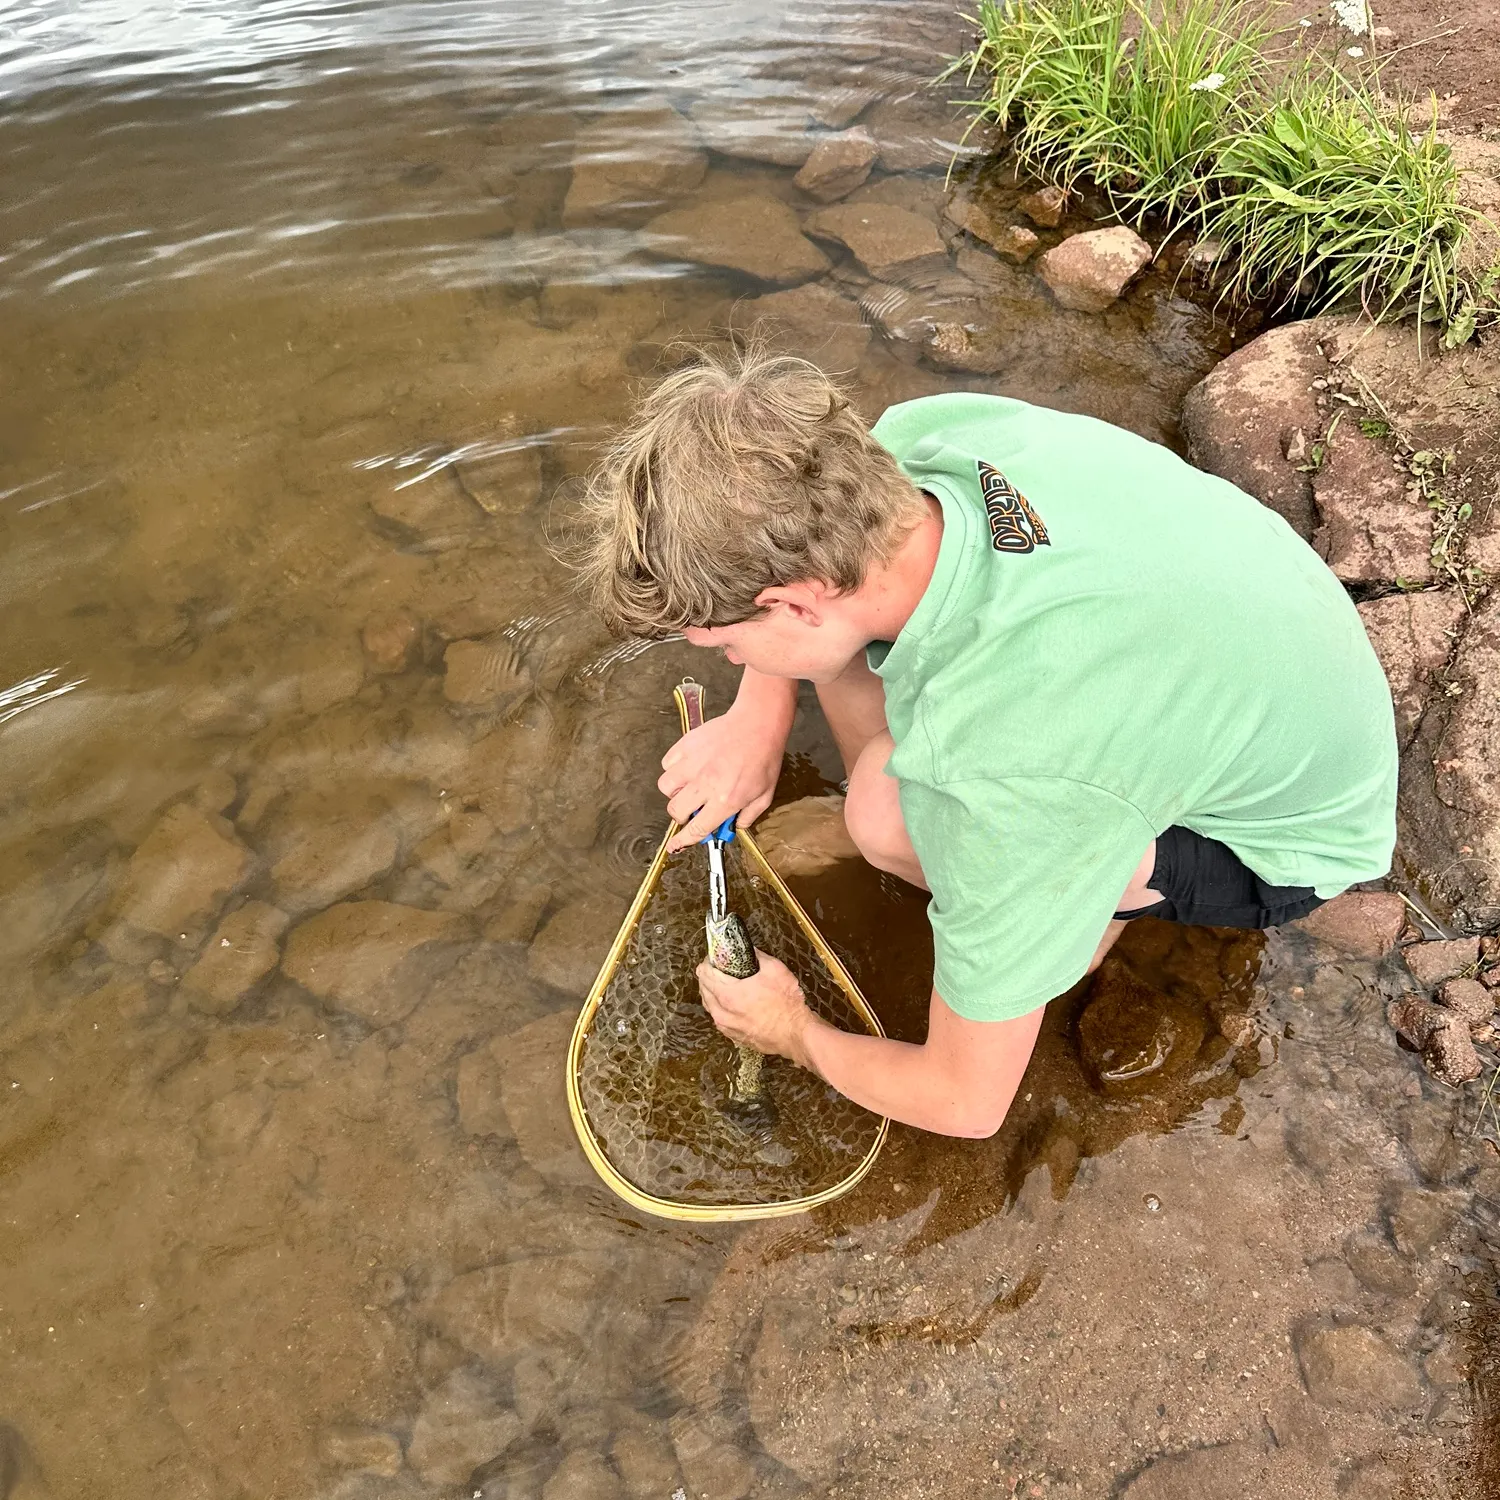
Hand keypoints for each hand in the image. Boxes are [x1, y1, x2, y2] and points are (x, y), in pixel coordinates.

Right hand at [660, 705, 786, 850]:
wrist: (758, 724)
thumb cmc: (764, 758)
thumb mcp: (764, 795)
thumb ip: (748, 817)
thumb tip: (734, 827)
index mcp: (725, 800)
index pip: (696, 829)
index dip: (682, 841)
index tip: (674, 845)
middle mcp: (704, 784)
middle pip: (676, 810)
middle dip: (682, 815)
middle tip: (694, 809)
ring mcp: (692, 764)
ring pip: (666, 787)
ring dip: (675, 792)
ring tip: (689, 786)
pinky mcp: (686, 746)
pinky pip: (667, 764)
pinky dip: (674, 769)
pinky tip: (688, 767)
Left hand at [696, 951, 819, 1068]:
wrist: (796, 1033)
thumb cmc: (787, 1005)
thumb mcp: (775, 969)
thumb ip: (757, 956)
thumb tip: (749, 950)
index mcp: (729, 994)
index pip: (704, 972)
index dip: (709, 961)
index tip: (716, 958)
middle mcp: (723, 1012)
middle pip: (703, 988)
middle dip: (710, 976)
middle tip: (722, 969)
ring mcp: (726, 1026)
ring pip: (709, 1004)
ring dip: (714, 992)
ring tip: (727, 985)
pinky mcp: (733, 1035)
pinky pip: (719, 1017)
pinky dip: (721, 1008)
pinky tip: (733, 1003)